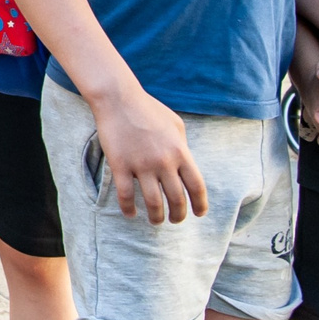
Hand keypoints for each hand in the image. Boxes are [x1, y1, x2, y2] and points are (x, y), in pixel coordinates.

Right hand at [93, 86, 207, 222]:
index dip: (200, 204)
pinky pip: (126, 195)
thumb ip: (183, 146)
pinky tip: (130, 213)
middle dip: (178, 215)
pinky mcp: (120, 165)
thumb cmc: (148, 109)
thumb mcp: (175, 124)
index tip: (199, 213)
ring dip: (157, 217)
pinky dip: (129, 209)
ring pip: (153, 202)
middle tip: (175, 220)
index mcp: (180, 152)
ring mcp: (141, 165)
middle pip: (177, 199)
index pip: (196, 187)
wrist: (119, 98)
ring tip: (156, 220)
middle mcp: (164, 162)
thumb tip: (183, 165)